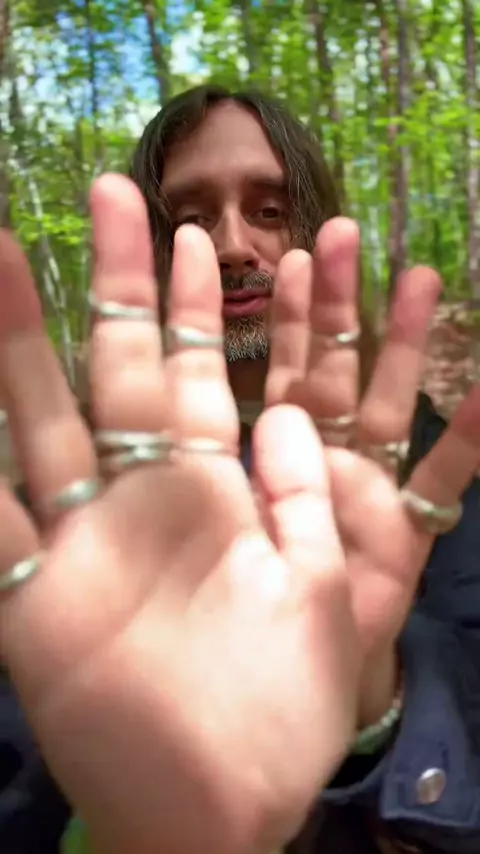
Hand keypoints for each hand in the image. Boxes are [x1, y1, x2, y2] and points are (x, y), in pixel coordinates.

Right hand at [0, 177, 358, 853]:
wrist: (225, 807)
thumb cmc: (283, 706)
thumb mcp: (324, 588)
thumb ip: (308, 496)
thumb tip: (294, 411)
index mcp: (217, 495)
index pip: (200, 374)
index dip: (198, 306)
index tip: (195, 234)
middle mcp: (143, 501)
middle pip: (124, 371)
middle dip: (120, 286)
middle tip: (110, 195)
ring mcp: (81, 542)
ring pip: (43, 420)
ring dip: (21, 344)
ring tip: (3, 254)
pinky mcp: (33, 603)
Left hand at [266, 218, 479, 723]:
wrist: (282, 691)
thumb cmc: (234, 621)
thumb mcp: (211, 541)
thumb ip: (228, 476)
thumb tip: (260, 415)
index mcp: (258, 458)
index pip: (256, 369)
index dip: (263, 314)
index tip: (258, 253)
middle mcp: (313, 461)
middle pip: (324, 369)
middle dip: (331, 304)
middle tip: (338, 235)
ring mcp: (364, 492)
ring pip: (386, 404)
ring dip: (402, 345)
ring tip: (421, 279)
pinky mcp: (406, 534)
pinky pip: (443, 482)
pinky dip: (469, 439)